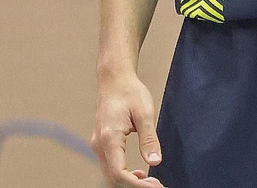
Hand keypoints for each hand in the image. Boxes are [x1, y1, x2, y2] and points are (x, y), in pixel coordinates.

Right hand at [92, 70, 166, 187]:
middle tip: (157, 184)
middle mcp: (99, 143)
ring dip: (130, 181)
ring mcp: (98, 144)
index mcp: (109, 137)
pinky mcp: (102, 143)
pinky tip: (139, 173)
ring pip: (111, 174)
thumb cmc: (129, 91)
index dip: (137, 185)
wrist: (114, 78)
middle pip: (113, 177)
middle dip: (135, 185)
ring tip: (151, 181)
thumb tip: (155, 162)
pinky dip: (124, 174)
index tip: (156, 186)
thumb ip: (149, 139)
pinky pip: (110, 166)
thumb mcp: (144, 113)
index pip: (119, 173)